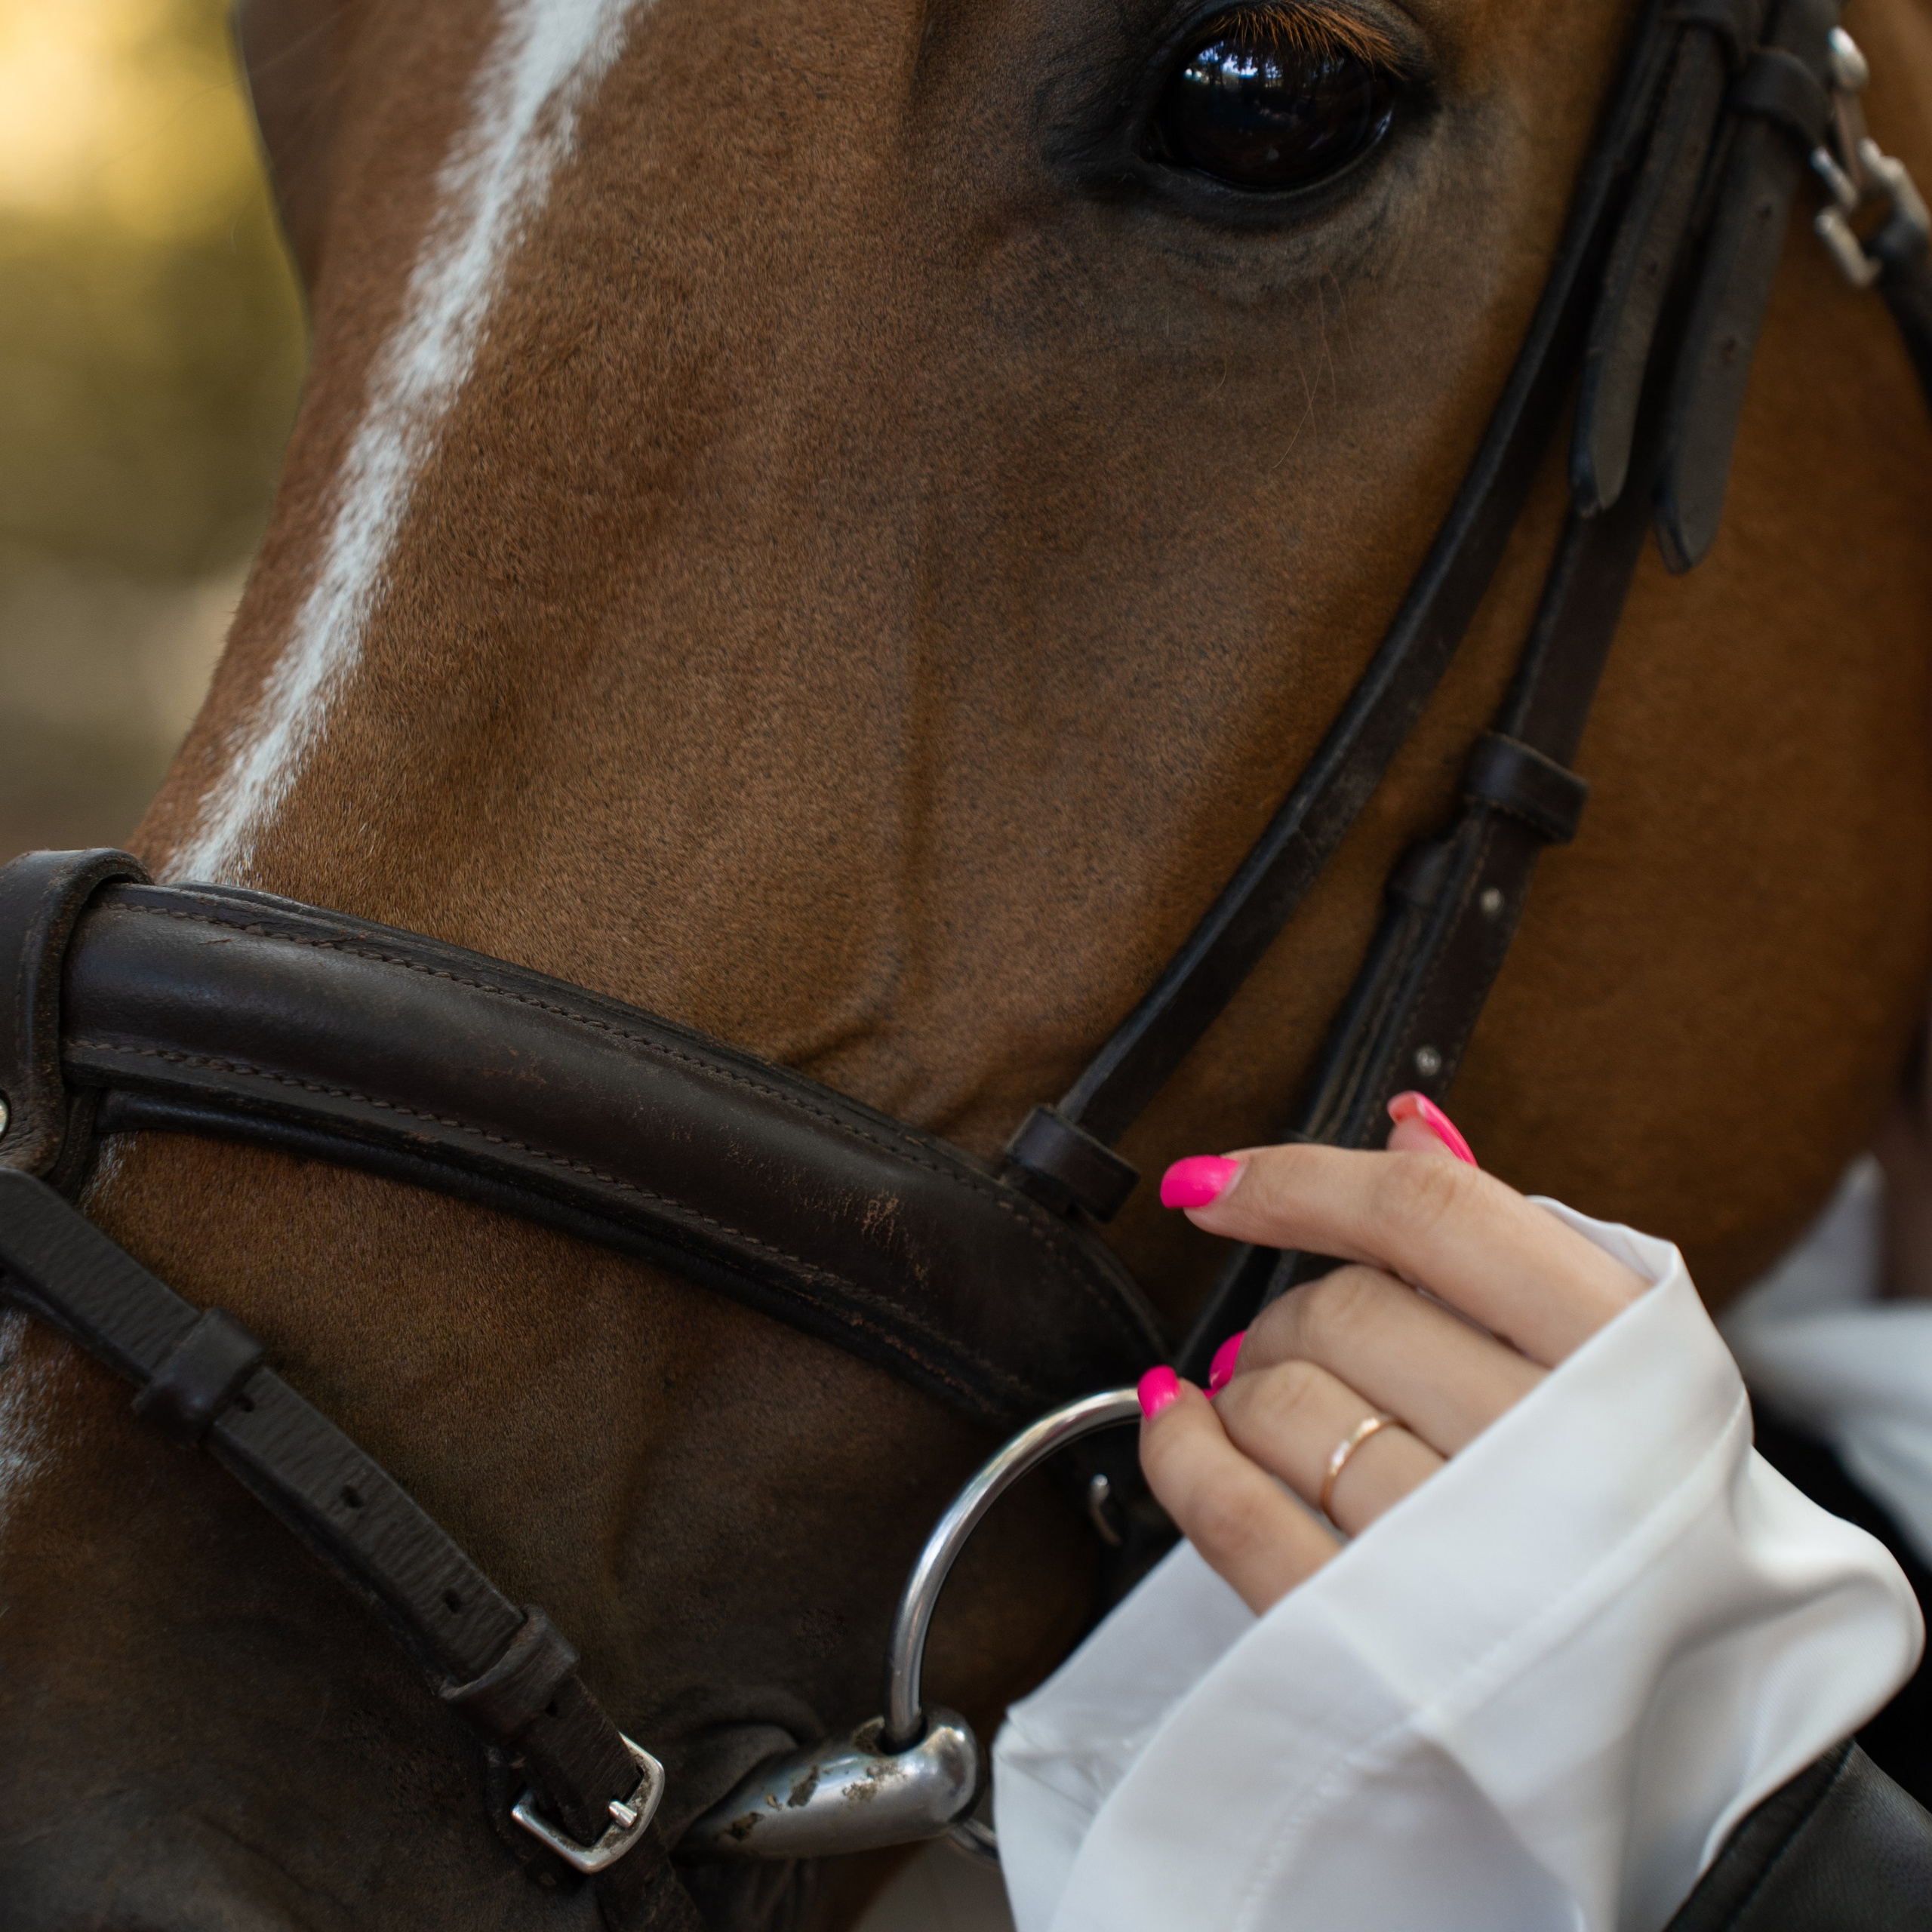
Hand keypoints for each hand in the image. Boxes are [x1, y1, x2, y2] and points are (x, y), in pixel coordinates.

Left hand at [1137, 1097, 1645, 1614]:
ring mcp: (1469, 1557)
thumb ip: (1505, 1239)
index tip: (1218, 1183)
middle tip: (1297, 1346)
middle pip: (1344, 1310)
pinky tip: (1186, 1433)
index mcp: (1626, 1355)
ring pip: (1281, 1407)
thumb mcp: (1622, 1356)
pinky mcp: (1383, 1647)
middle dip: (1287, 1315)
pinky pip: (1235, 1518)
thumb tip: (1408, 1124)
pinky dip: (1185, 1459)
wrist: (1707, 1705)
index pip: (1430, 1214)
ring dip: (1240, 1391)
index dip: (1300, 1179)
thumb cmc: (1647, 1508)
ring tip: (1265, 1406)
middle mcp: (1556, 1451)